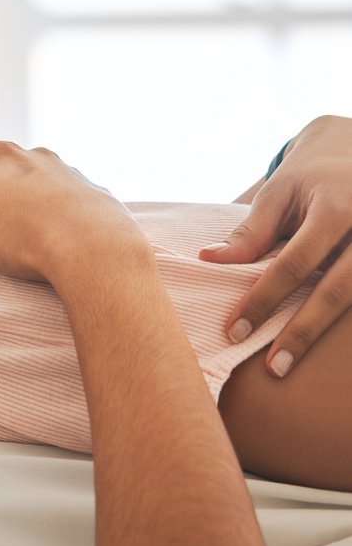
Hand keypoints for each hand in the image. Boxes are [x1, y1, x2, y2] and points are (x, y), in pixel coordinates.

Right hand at [0, 137, 145, 283]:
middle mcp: (38, 157)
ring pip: (37, 182)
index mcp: (0, 155)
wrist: (99, 257)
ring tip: (14, 228)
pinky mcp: (99, 201)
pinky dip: (57, 214)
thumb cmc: (23, 236)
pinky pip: (69, 203)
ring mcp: (73, 177)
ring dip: (23, 198)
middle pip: (0, 166)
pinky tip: (55, 237)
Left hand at [198, 115, 351, 375]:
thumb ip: (249, 232)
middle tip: (274, 368)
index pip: (294, 264)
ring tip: (294, 363)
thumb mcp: (277, 193)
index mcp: (337, 209)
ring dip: (327, 333)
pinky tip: (328, 352)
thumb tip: (208, 260)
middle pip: (337, 291)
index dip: (264, 299)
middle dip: (303, 332)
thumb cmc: (310, 177)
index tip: (235, 331)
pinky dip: (349, 324)